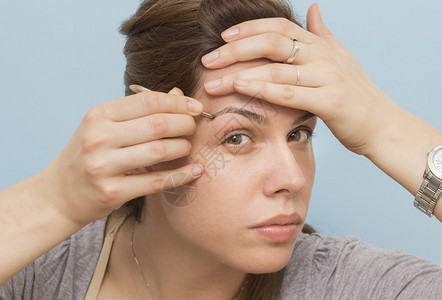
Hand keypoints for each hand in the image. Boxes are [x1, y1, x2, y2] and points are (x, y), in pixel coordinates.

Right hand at [39, 88, 204, 225]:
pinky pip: (156, 182)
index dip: (178, 103)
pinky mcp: (112, 192)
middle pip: (157, 124)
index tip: (196, 108)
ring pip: (159, 151)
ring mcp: (103, 166)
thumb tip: (178, 94)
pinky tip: (194, 171)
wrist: (60, 193)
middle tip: (192, 128)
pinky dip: (180, 176)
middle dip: (185, 124)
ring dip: (183, 148)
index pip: (148, 101)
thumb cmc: (89, 153)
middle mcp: (99, 137)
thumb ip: (140, 110)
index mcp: (99, 115)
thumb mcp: (106, 125)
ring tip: (187, 147)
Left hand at [201, 3, 395, 155]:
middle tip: (209, 60)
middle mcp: (323, 57)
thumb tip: (313, 8)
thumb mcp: (341, 58)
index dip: (250, 28)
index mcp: (321, 46)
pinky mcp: (330, 101)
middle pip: (272, 43)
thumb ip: (323, 33)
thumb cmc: (357, 96)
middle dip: (236, 49)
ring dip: (241, 73)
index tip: (224, 37)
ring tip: (214, 80)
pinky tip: (241, 88)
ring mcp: (328, 78)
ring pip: (277, 69)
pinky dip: (264, 90)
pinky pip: (290, 93)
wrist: (383, 126)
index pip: (280, 27)